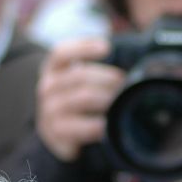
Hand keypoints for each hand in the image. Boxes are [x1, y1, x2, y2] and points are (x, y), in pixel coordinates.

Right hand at [36, 37, 125, 161]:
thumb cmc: (76, 99)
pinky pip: (84, 127)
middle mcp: (47, 88)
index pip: (61, 53)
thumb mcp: (79, 79)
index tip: (106, 47)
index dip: (83, 48)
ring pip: (83, 98)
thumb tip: (133, 52)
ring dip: (107, 98)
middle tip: (124, 83)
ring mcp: (49, 111)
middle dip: (107, 78)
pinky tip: (108, 125)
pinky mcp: (56, 133)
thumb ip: (95, 65)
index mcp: (52, 69)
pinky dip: (99, 124)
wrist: (57, 132)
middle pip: (79, 76)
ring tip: (120, 102)